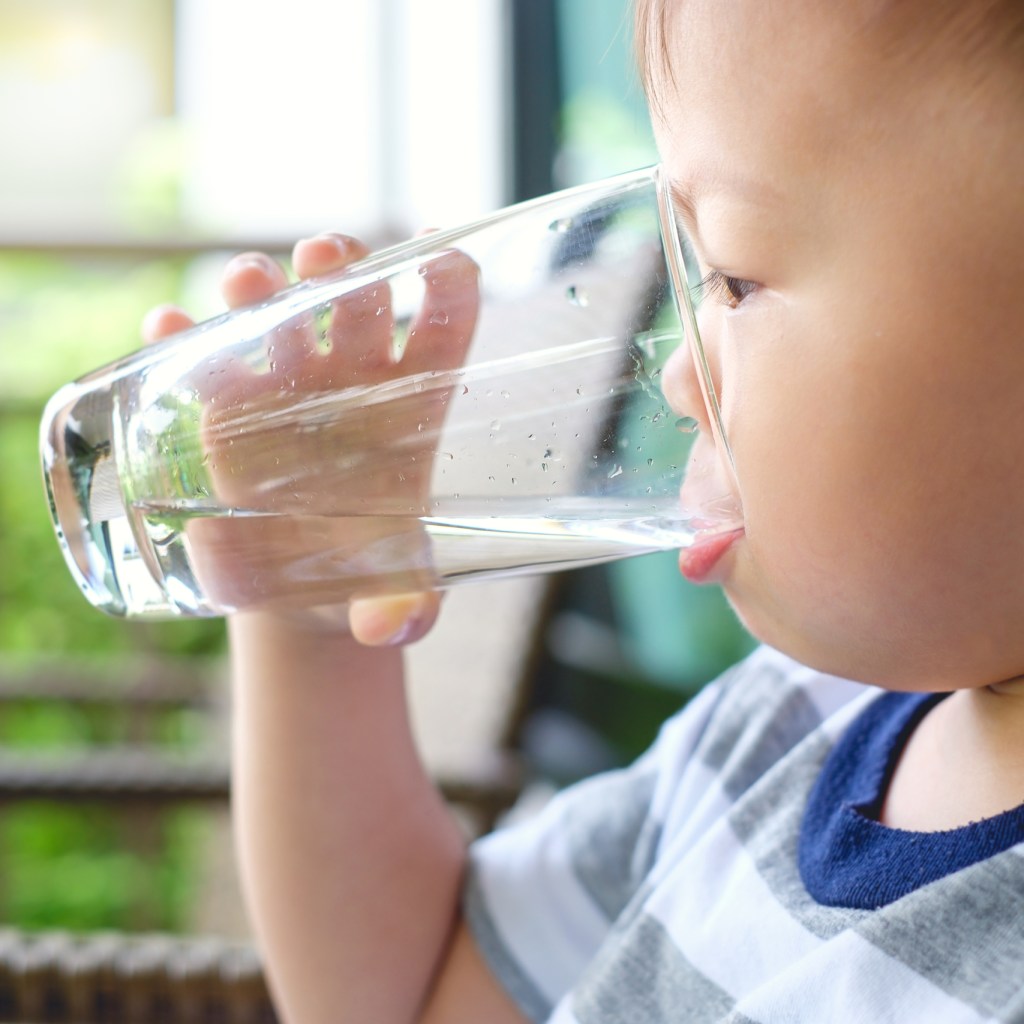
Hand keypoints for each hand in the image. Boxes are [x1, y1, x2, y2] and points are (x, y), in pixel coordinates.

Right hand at [142, 233, 478, 642]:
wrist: (307, 589)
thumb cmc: (369, 577)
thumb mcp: (396, 598)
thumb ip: (405, 608)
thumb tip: (391, 624)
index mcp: (417, 409)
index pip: (444, 329)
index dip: (448, 286)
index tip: (443, 254)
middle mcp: (355, 386)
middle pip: (357, 302)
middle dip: (342, 267)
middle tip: (325, 255)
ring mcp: (290, 393)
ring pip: (280, 317)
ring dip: (263, 287)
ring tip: (247, 281)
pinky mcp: (231, 414)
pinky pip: (206, 363)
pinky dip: (184, 338)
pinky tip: (168, 325)